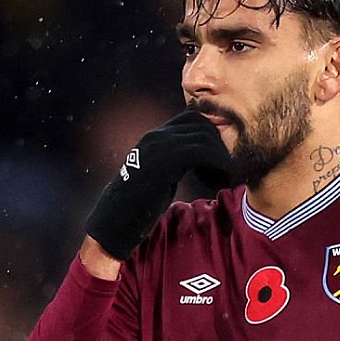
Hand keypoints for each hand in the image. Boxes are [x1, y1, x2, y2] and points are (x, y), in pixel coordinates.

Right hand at [85, 109, 233, 259]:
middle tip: (223, 171)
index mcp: (154, 138)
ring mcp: (160, 146)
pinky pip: (202, 152)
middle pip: (202, 124)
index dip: (210, 137)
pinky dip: (217, 166)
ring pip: (205, 136)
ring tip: (222, 179)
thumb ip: (174, 164)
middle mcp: (156, 136)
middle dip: (218, 145)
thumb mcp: (158, 177)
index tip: (216, 161)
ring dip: (220, 157)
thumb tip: (195, 162)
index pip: (192, 119)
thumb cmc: (137, 205)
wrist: (115, 221)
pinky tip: (216, 184)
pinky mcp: (165, 160)